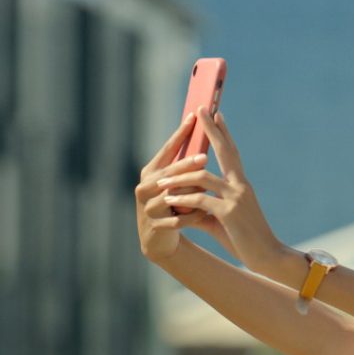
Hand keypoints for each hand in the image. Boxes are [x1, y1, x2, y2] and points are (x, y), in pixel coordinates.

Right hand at [135, 113, 211, 262]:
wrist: (160, 238)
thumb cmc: (173, 205)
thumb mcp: (176, 184)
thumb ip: (185, 166)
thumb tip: (206, 135)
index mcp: (151, 171)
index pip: (168, 149)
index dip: (180, 133)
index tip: (194, 116)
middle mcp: (145, 186)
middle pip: (169, 173)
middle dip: (187, 165)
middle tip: (204, 157)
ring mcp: (148, 207)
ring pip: (173, 197)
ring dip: (191, 195)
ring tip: (208, 191)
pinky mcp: (155, 225)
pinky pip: (178, 219)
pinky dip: (192, 217)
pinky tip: (204, 214)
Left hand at [156, 106, 282, 270]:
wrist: (269, 256)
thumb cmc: (248, 240)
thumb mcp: (226, 221)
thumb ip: (206, 210)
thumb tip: (186, 207)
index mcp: (242, 185)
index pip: (232, 154)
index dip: (224, 134)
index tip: (217, 115)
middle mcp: (241, 186)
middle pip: (225, 151)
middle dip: (212, 130)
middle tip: (202, 110)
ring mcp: (236, 198)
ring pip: (202, 177)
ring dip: (179, 177)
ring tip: (162, 179)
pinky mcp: (229, 213)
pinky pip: (199, 202)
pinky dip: (182, 202)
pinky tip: (169, 203)